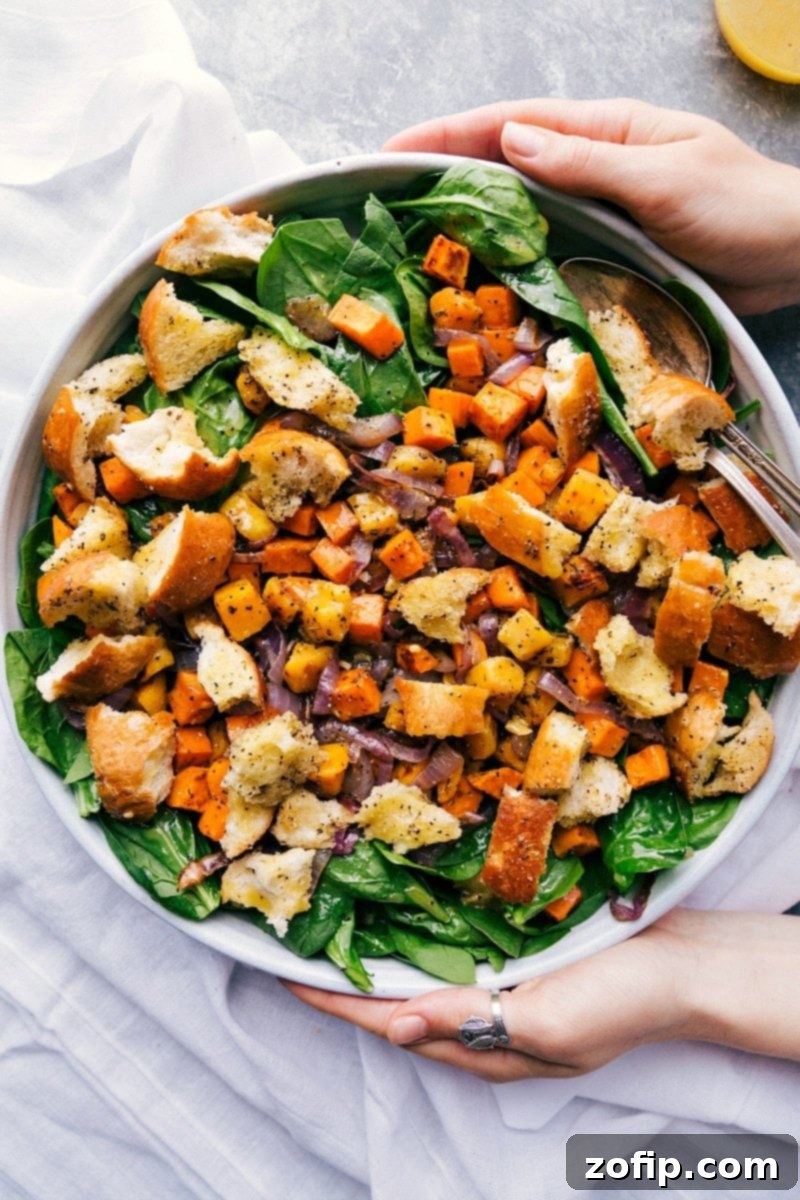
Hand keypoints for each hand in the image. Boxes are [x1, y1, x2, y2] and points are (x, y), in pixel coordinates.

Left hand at [284, 909, 799, 1081]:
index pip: (390, 1020)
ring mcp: (501, 993)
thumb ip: (470, 1021)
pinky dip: (421, 940)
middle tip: (299, 943)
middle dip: (347, 979)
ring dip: (379, 958)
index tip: (286, 974)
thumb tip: (392, 1024)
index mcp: (486, 1045)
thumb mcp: (549, 1021)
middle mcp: (484, 1022)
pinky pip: (455, 955)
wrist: (685, 966)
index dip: (337, 999)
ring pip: (421, 978)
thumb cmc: (624, 999)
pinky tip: (406, 918)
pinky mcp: (517, 962)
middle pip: (397, 1002)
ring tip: (336, 929)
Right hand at [384, 98, 799, 315]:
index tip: (394, 149)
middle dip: (447, 172)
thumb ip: (586, 162)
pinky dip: (514, 256)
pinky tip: (485, 272)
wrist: (793, 254)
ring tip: (418, 236)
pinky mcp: (610, 251)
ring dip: (473, 218)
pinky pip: (550, 249)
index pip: (514, 123)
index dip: (449, 134)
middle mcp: (595, 167)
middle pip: (507, 162)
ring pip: (523, 208)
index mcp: (607, 131)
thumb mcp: (662, 177)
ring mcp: (600, 210)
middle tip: (388, 196)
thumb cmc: (742, 206)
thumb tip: (511, 140)